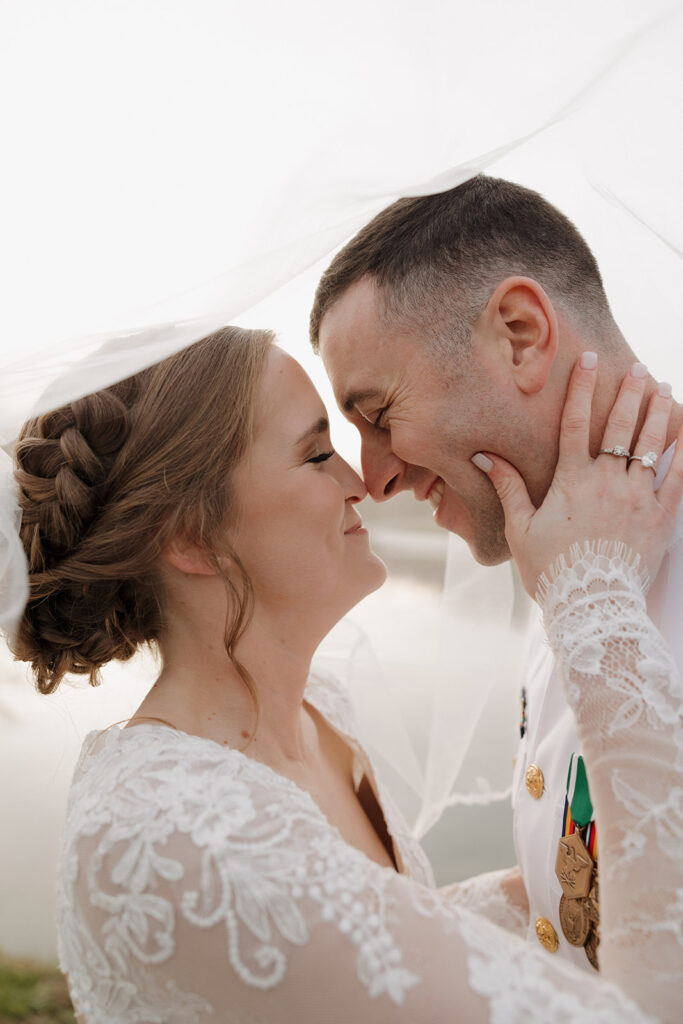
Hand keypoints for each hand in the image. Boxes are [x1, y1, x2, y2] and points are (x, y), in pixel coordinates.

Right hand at [472, 354, 682, 596]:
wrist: (593, 604)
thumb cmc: (552, 569)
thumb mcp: (521, 528)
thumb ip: (509, 487)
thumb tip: (484, 456)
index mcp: (572, 480)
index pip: (576, 422)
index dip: (582, 388)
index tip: (590, 359)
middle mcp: (608, 481)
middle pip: (622, 425)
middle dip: (631, 392)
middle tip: (640, 369)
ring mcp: (638, 497)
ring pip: (652, 445)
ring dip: (659, 415)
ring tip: (665, 390)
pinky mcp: (660, 517)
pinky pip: (678, 478)